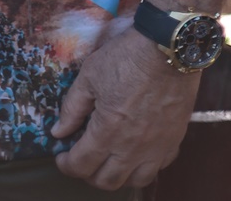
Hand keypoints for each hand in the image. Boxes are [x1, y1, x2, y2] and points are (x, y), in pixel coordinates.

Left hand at [52, 25, 198, 189]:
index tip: (60, 157)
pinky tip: (134, 153)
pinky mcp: (173, 142)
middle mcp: (132, 148)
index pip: (82, 164)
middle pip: (107, 181)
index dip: (66, 165)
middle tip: (81, 159)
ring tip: (106, 160)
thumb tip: (58, 132)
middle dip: (88, 174)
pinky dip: (142, 167)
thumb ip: (72, 108)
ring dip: (115, 176)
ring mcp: (156, 148)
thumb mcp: (89, 77)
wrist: (166, 50)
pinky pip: (157, 168)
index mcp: (108, 131)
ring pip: (133, 181)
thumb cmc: (124, 59)